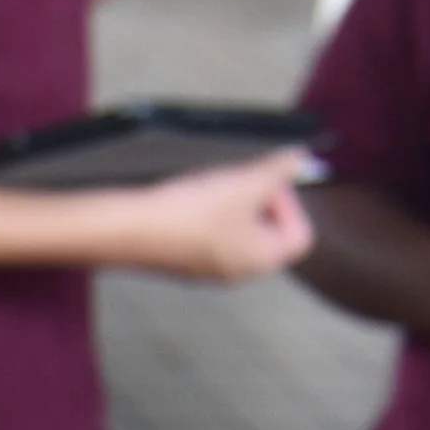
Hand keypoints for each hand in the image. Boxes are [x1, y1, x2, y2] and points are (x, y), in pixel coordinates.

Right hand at [99, 150, 315, 281]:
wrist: (128, 229)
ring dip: (233, 204)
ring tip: (214, 184)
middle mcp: (237, 272)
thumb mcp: (244, 183)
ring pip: (237, 233)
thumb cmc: (190, 213)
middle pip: (268, 234)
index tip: (267, 180)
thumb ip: (278, 169)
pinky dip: (207, 214)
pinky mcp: (181, 261)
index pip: (299, 236)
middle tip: (241, 178)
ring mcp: (207, 270)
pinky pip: (208, 236)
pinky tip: (189, 197)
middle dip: (260, 200)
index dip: (290, 203)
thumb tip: (301, 157)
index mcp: (260, 260)